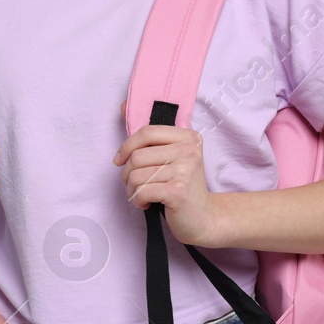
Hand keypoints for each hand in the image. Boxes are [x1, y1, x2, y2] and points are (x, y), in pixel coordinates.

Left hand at [113, 107, 223, 246]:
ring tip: (142, 195)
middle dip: (127, 174)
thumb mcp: (171, 157)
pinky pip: (141, 191)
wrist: (204, 218)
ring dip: (132, 190)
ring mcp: (185, 170)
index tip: (119, 161)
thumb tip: (123, 105)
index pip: (146, 132)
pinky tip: (147, 204)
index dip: (127, 147)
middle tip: (135, 185)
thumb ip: (150, 137)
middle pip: (137, 156)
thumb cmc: (181, 186)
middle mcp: (189, 150)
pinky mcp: (178, 191)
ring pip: (136, 175)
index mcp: (187, 137)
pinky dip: (137, 200)